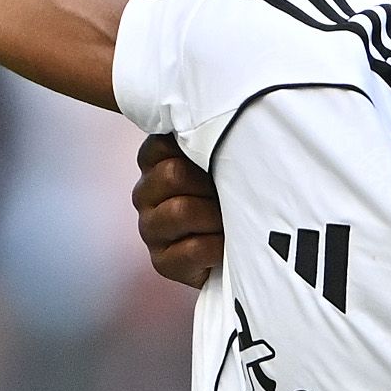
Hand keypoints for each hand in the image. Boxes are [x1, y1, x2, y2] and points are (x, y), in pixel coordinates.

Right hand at [134, 133, 224, 289]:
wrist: (245, 248)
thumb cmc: (232, 196)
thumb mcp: (224, 161)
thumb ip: (213, 142)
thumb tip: (231, 127)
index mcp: (154, 162)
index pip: (163, 142)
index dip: (197, 150)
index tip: (219, 158)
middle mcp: (145, 194)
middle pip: (173, 174)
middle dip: (210, 185)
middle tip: (229, 194)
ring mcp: (150, 229)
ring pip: (181, 210)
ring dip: (215, 216)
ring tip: (228, 221)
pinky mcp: (162, 262)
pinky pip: (193, 248)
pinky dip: (218, 246)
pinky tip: (225, 246)